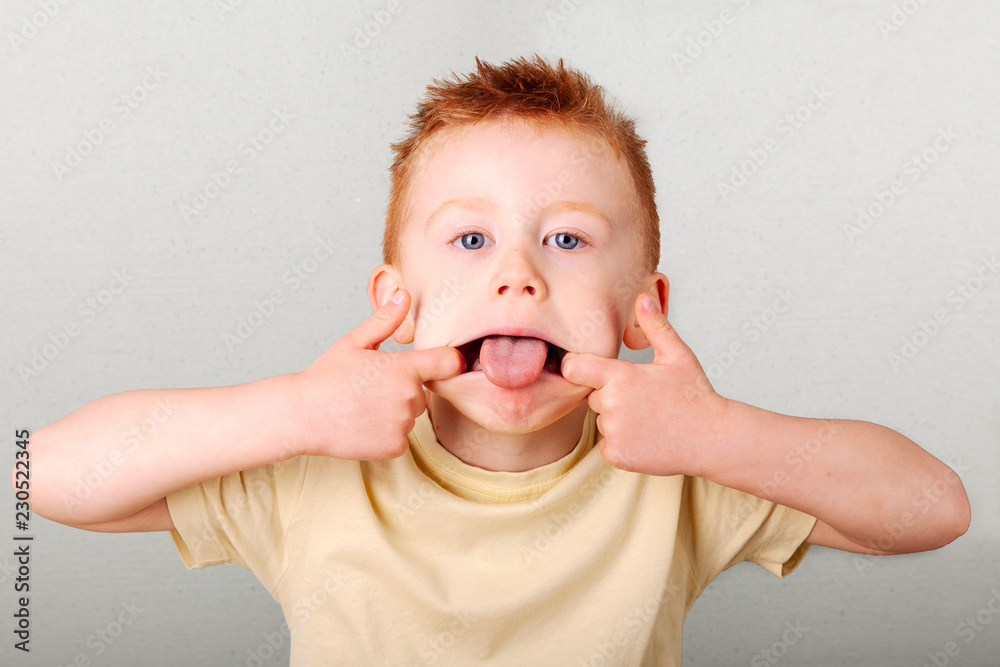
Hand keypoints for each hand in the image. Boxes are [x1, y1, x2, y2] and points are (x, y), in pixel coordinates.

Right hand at [291, 290, 464, 459]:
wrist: (301, 416)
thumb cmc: (325, 376)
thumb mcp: (353, 342)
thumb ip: (384, 321)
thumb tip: (405, 295)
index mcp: (404, 368)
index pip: (449, 363)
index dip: (447, 362)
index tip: (439, 364)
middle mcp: (409, 397)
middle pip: (423, 392)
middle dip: (404, 390)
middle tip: (370, 389)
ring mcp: (403, 424)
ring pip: (411, 415)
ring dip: (395, 412)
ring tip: (363, 407)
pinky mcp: (395, 446)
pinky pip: (401, 436)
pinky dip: (386, 433)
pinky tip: (363, 425)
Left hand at [560, 294, 729, 475]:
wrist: (713, 439)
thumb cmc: (696, 395)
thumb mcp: (678, 356)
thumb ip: (655, 327)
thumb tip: (643, 298)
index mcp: (621, 377)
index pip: (573, 367)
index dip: (579, 368)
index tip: (592, 371)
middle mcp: (612, 404)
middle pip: (592, 395)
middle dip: (610, 395)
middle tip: (643, 400)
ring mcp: (613, 432)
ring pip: (602, 421)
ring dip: (618, 420)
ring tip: (650, 419)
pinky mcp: (616, 455)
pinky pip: (608, 445)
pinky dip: (622, 443)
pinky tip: (648, 438)